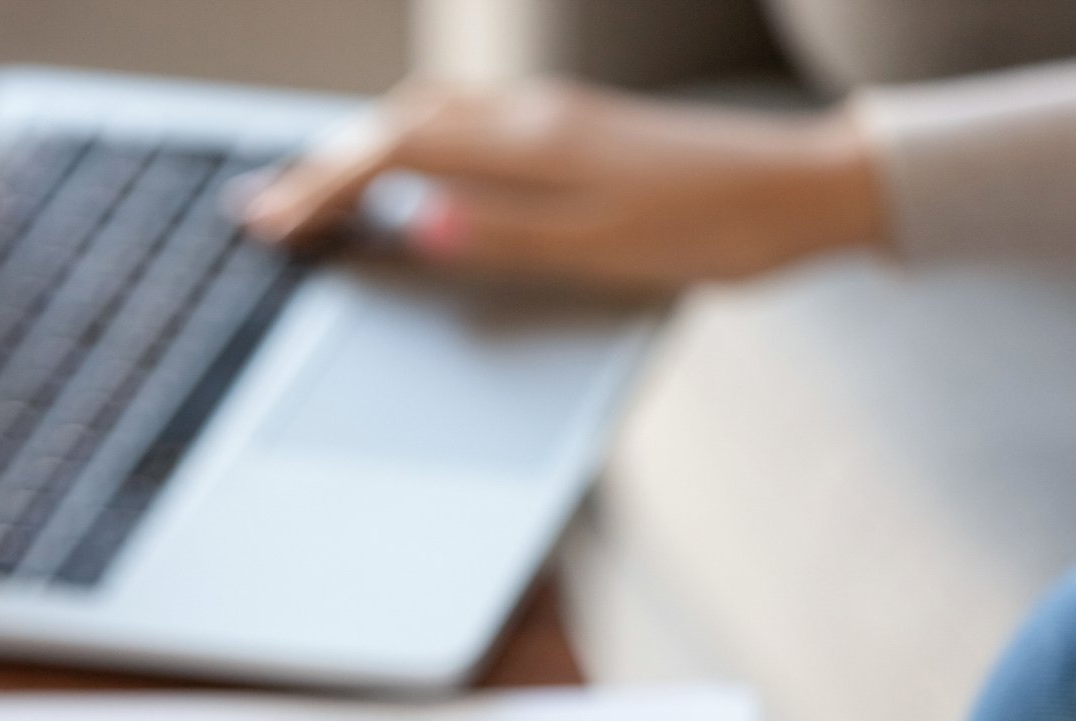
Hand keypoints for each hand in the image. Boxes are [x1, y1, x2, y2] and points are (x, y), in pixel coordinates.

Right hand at [242, 78, 886, 291]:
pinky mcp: (577, 127)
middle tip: (269, 208)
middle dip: (326, 164)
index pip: (395, 156)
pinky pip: (468, 122)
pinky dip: (414, 143)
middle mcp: (533, 116)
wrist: (806, 189)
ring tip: (322, 188)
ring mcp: (555, 116)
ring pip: (432, 115)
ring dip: (365, 147)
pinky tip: (415, 171)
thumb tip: (419, 228)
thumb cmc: (717, 229)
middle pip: (399, 124)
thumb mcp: (607, 251)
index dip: (324, 187)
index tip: (269, 220)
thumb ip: (507, 238)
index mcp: (531, 146)